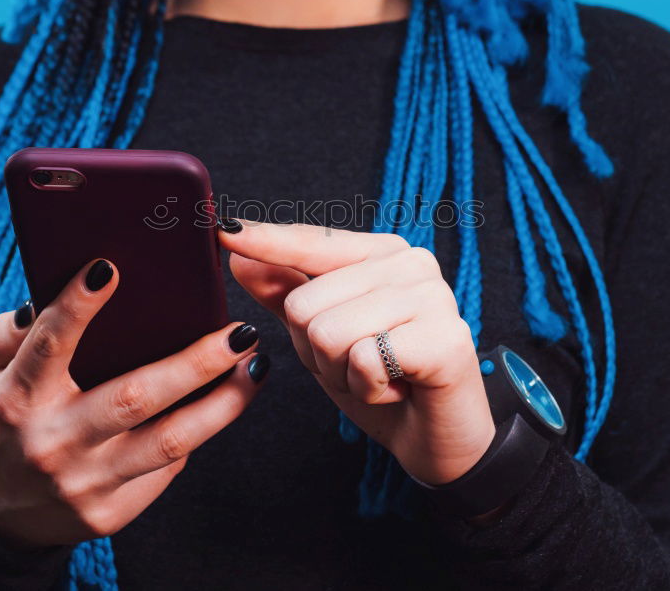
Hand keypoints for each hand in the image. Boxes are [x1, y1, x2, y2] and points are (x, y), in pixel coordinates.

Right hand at [0, 259, 267, 546]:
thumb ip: (6, 336)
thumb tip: (43, 302)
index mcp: (17, 401)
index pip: (48, 346)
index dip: (77, 308)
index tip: (110, 267)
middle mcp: (52, 443)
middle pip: (134, 398)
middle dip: (194, 363)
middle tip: (239, 331)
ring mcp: (84, 483)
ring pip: (168, 441)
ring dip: (223, 403)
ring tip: (256, 366)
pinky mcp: (109, 512)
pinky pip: (165, 468)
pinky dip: (200, 432)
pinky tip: (227, 402)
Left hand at [221, 220, 494, 485]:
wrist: (437, 440)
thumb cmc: (382, 381)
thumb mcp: (322, 338)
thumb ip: (285, 293)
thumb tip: (239, 257)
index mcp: (382, 254)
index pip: (313, 242)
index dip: (267, 241)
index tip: (222, 228)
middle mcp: (412, 264)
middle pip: (305, 303)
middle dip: (318, 352)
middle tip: (361, 365)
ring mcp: (434, 297)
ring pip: (329, 333)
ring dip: (343, 374)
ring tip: (380, 377)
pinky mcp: (447, 338)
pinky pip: (364, 360)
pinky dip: (368, 389)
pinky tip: (398, 389)